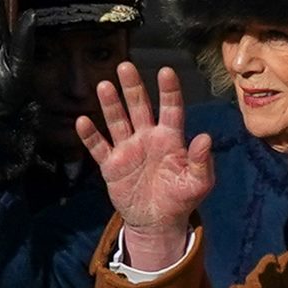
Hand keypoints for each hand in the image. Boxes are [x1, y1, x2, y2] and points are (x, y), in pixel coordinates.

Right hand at [77, 63, 213, 269]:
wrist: (158, 221)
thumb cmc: (181, 198)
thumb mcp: (198, 183)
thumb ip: (201, 161)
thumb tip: (205, 138)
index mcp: (170, 139)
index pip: (171, 109)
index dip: (169, 91)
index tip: (166, 71)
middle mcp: (147, 138)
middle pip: (139, 107)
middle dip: (132, 87)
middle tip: (125, 66)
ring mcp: (128, 149)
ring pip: (117, 121)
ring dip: (111, 104)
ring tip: (104, 86)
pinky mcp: (111, 165)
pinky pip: (99, 147)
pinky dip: (91, 136)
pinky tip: (83, 121)